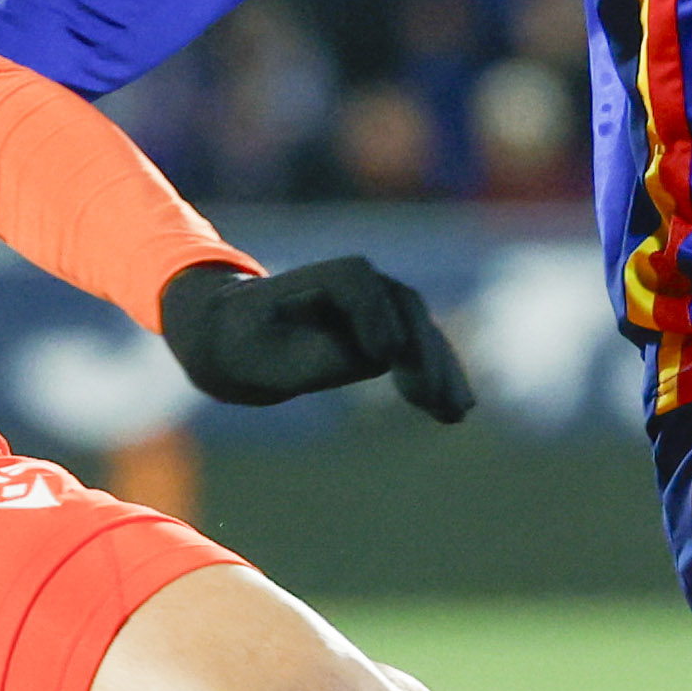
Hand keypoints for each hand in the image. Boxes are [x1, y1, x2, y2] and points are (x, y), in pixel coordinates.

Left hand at [161, 256, 475, 420]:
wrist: (236, 337)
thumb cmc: (241, 344)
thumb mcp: (261, 354)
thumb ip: (310, 355)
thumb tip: (374, 358)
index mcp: (323, 277)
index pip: (361, 285)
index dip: (376, 316)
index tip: (386, 355)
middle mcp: (360, 283)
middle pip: (404, 307)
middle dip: (422, 351)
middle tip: (431, 397)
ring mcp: (380, 306)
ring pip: (422, 331)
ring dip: (441, 370)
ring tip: (455, 413)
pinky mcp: (390, 333)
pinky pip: (422, 351)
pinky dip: (438, 378)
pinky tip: (453, 412)